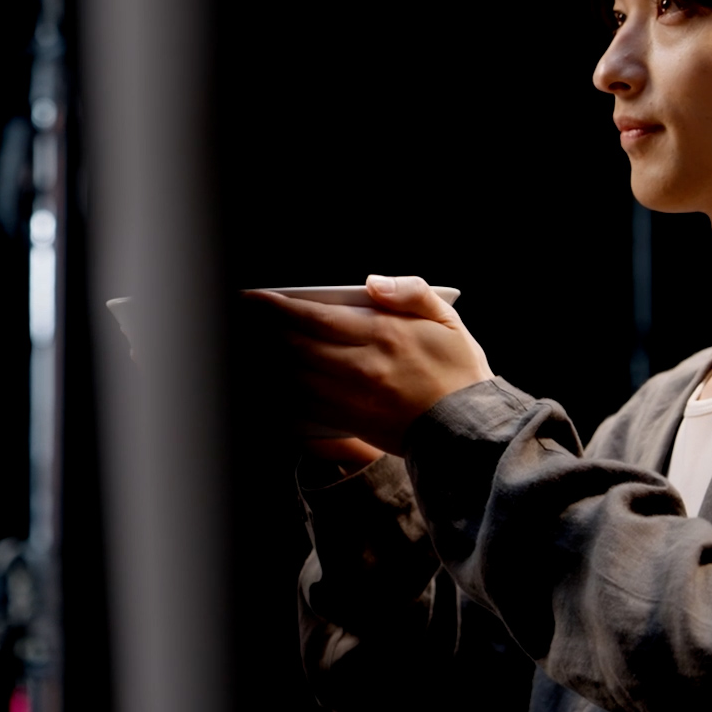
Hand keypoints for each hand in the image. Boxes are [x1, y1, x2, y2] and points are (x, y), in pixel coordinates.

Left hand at [246, 275, 492, 455]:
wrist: (470, 428)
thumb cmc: (459, 369)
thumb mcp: (446, 320)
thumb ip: (411, 292)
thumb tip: (373, 282)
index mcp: (385, 334)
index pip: (316, 317)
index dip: (278, 308)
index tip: (254, 299)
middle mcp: (364, 366)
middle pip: (297, 345)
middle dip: (263, 330)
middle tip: (241, 319)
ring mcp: (355, 397)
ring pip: (295, 375)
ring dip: (267, 359)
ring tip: (249, 344)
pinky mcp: (352, 421)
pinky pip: (305, 405)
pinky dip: (281, 390)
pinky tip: (269, 379)